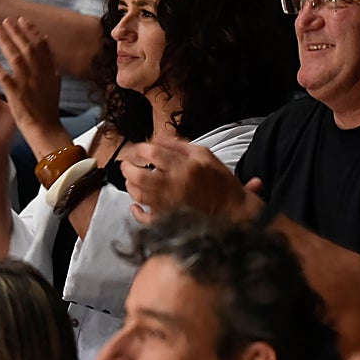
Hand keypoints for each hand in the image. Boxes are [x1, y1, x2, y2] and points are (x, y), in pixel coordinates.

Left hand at [0, 17, 65, 154]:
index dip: (31, 31)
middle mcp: (41, 74)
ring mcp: (28, 83)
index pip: (41, 45)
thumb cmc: (48, 107)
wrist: (46, 129)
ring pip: (15, 57)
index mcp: (50, 70)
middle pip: (28, 47)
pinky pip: (2, 76)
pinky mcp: (16, 94)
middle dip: (16, 32)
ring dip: (5, 42)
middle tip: (6, 20)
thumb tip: (47, 44)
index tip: (22, 20)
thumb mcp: (54, 82)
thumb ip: (49, 64)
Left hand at [120, 137, 258, 223]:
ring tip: (131, 180)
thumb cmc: (219, 181)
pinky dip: (138, 212)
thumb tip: (156, 139)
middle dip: (128, 168)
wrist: (232, 210)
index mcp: (184, 167)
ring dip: (130, 186)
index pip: (152, 153)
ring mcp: (170, 205)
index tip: (135, 150)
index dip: (138, 149)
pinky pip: (146, 218)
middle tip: (126, 165)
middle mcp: (174, 186)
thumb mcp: (204, 155)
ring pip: (139, 195)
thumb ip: (180, 146)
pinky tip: (136, 205)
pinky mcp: (169, 220)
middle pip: (139, 175)